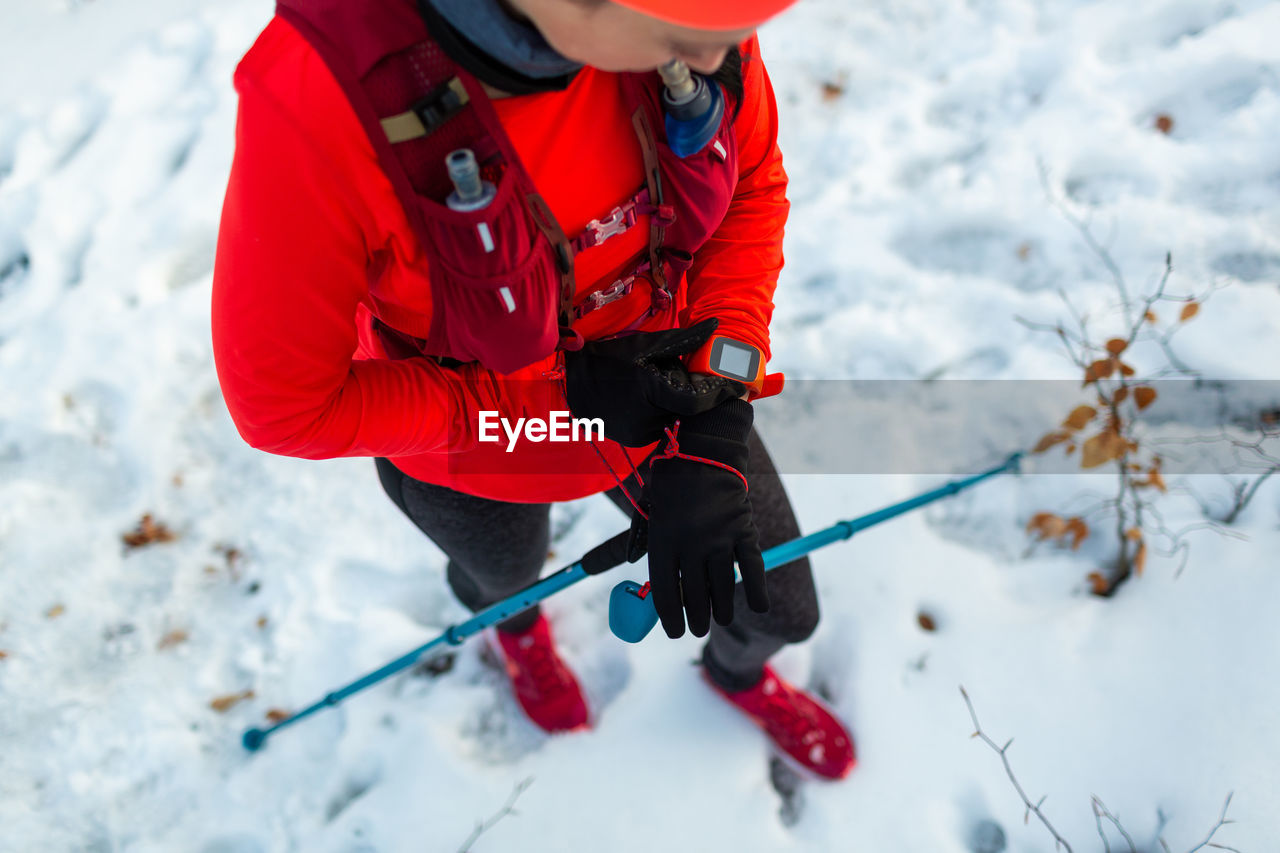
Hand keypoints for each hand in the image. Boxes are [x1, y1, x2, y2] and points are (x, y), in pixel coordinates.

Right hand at [564, 319, 744, 446]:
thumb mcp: (647, 345)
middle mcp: (644, 419)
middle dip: (690, 393)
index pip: (696, 402)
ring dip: (673, 404)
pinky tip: (644, 397)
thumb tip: (717, 326)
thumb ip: (684, 340)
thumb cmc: (610, 357)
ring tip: (653, 383)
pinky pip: (657, 426)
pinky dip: (659, 412)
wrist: (571, 380)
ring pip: (672, 418)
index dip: (717, 394)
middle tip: (675, 373)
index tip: (737, 388)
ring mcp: (636, 433)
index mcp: (650, 392)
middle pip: (685, 410)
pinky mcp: (630, 440)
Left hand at [644, 398, 768, 637]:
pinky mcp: (744, 529)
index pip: (665, 591)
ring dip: (721, 610)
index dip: (670, 617)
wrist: (703, 451)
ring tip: (718, 619)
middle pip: (695, 595)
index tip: (674, 632)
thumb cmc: (668, 484)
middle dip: (696, 619)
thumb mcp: (644, 512)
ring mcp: (720, 537)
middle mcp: (691, 542)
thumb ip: (626, 543)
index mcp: (662, 539)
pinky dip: (756, 590)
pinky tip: (757, 607)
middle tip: (697, 629)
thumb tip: (591, 567)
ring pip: (722, 587)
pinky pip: (752, 567)